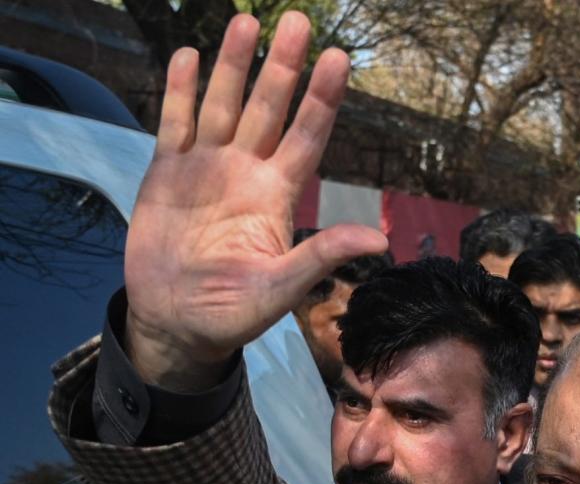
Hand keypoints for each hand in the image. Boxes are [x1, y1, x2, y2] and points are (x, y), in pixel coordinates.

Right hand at [124, 12, 387, 391]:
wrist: (176, 323)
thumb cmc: (234, 311)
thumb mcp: (281, 289)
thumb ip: (321, 257)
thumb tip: (378, 240)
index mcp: (277, 196)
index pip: (307, 136)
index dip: (323, 99)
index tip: (339, 60)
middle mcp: (246, 172)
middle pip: (268, 108)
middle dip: (283, 67)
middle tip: (298, 22)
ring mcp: (205, 168)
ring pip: (224, 105)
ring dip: (235, 65)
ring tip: (247, 21)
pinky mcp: (166, 174)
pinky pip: (176, 123)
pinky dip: (181, 91)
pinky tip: (190, 57)